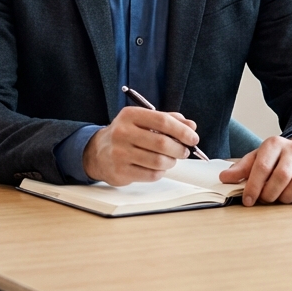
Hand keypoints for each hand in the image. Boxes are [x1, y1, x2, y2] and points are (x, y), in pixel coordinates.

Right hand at [82, 106, 199, 185]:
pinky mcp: (120, 171)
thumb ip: (167, 120)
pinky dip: (160, 172)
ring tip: (170, 159)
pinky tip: (156, 167)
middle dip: (179, 149)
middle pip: (162, 143)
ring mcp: (120, 153)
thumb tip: (190, 126)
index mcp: (130, 115)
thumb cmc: (126, 135)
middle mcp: (122, 132)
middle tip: (184, 151)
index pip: (162, 121)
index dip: (182, 131)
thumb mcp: (142, 121)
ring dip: (170, 162)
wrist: (98, 152)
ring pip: (158, 161)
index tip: (193, 138)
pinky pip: (151, 175)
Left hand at [218, 136, 291, 205]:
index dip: (253, 186)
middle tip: (264, 200)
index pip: (262, 167)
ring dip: (285, 197)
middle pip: (281, 177)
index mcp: (273, 144)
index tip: (247, 200)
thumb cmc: (277, 159)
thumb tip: (223, 178)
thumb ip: (241, 169)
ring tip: (278, 198)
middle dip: (269, 194)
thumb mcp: (257, 158)